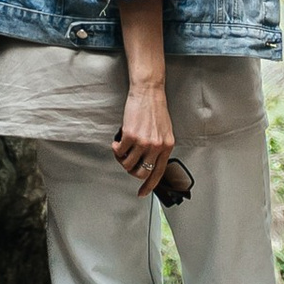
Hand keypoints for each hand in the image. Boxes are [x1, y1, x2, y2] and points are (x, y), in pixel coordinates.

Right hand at [114, 78, 174, 195]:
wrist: (148, 91)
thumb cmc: (155, 108)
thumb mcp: (164, 131)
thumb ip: (159, 147)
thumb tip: (149, 162)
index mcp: (167, 146)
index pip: (158, 173)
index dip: (149, 186)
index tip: (142, 193)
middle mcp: (156, 146)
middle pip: (141, 173)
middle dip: (132, 171)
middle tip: (128, 161)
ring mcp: (143, 142)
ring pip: (127, 164)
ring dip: (122, 158)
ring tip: (123, 147)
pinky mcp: (131, 136)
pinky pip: (119, 152)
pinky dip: (116, 148)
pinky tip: (118, 141)